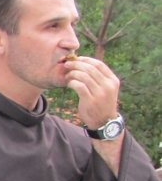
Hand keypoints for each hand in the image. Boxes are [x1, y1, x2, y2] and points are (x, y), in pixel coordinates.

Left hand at [64, 55, 124, 174]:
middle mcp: (108, 86)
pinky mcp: (90, 100)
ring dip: (72, 73)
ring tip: (67, 76)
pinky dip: (72, 82)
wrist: (104, 122)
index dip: (86, 59)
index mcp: (113, 80)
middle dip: (76, 64)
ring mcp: (100, 93)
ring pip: (83, 76)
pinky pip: (78, 86)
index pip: (99, 64)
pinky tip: (69, 84)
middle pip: (90, 68)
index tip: (76, 59)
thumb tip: (84, 62)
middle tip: (66, 65)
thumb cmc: (102, 102)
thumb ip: (99, 77)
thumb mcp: (106, 88)